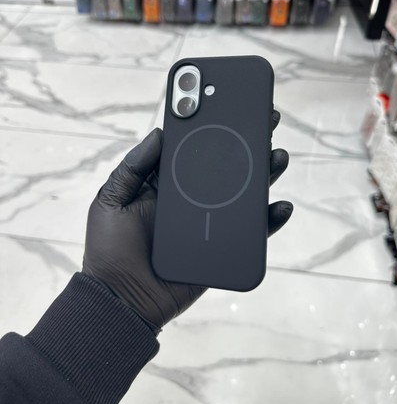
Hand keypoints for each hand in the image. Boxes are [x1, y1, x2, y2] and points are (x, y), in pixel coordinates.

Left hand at [82, 111, 292, 331]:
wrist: (121, 300)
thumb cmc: (110, 250)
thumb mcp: (111, 201)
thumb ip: (132, 167)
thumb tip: (160, 131)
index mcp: (166, 183)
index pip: (193, 149)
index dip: (211, 126)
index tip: (229, 102)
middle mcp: (192, 198)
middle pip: (226, 165)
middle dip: (247, 141)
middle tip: (266, 120)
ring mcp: (210, 222)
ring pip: (244, 192)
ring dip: (265, 173)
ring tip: (278, 155)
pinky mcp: (223, 246)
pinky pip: (251, 230)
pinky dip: (269, 219)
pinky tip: (280, 205)